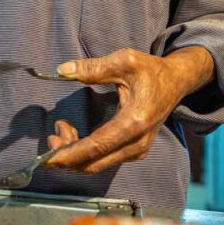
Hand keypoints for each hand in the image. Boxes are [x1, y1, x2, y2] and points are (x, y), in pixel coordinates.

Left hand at [45, 46, 213, 173]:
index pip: (96, 147)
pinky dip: (84, 152)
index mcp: (134, 122)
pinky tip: (73, 134)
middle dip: (66, 155)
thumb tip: (62, 70)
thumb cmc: (151, 70)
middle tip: (51, 136)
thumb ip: (93, 67)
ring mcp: (137, 150)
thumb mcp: (124, 60)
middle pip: (94, 163)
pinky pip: (104, 159)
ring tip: (61, 126)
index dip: (69, 154)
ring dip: (73, 152)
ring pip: (97, 164)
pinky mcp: (133, 151)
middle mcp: (137, 143)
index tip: (47, 157)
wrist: (175, 82)